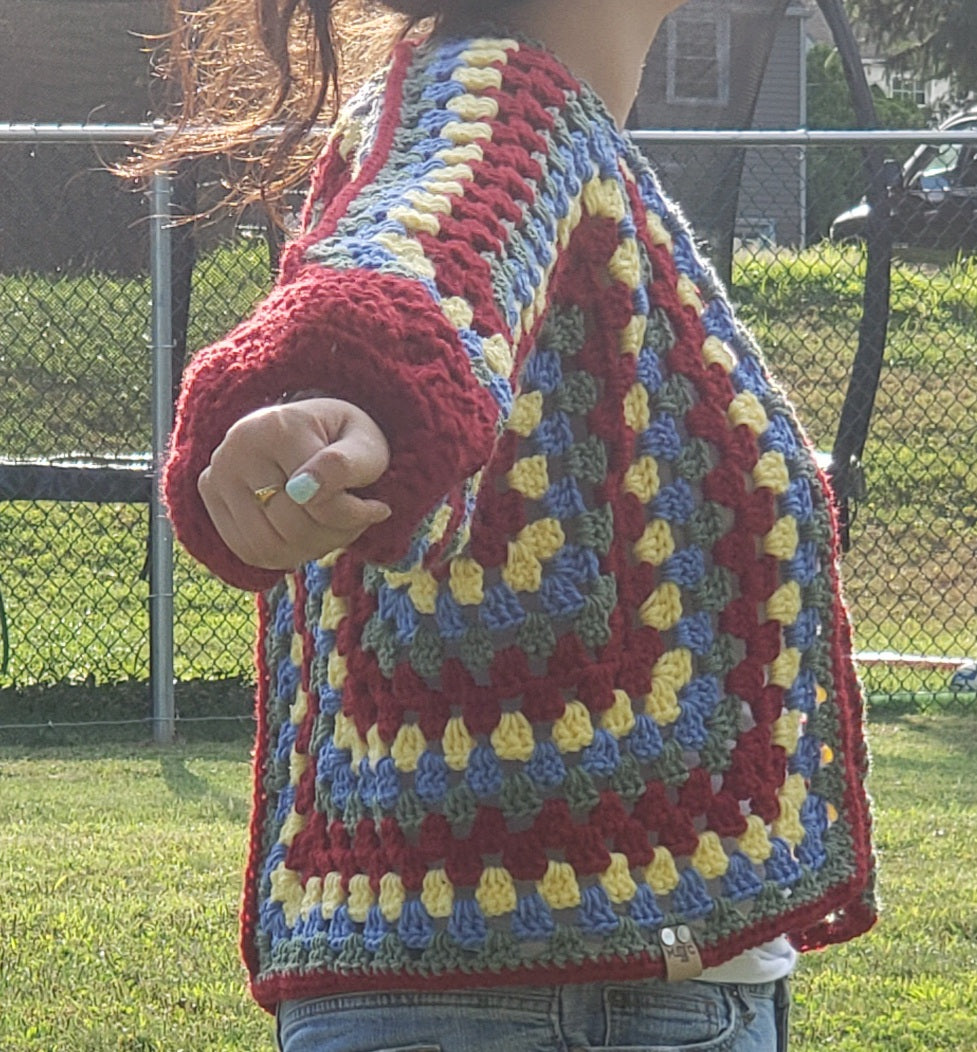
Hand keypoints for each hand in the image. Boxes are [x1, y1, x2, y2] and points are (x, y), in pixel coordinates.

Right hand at [197, 398, 390, 569]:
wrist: (311, 428)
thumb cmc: (346, 439)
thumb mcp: (364, 445)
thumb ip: (344, 465)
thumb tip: (305, 490)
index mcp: (278, 426)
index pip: (317, 502)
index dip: (354, 517)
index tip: (378, 508)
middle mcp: (237, 446)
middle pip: (289, 527)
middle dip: (333, 536)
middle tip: (356, 521)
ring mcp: (217, 470)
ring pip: (266, 546)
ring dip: (309, 550)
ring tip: (331, 527)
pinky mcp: (209, 494)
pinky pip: (248, 550)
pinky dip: (284, 554)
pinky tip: (305, 533)